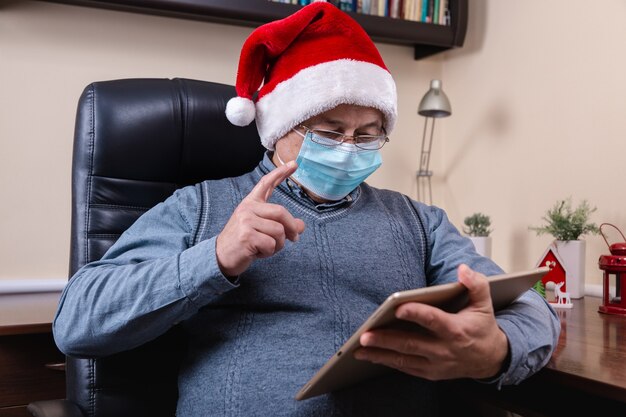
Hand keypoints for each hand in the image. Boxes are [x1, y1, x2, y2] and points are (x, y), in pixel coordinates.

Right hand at [216, 161, 305, 276]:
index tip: (294, 164)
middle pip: (281, 212)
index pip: (266, 184)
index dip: (281, 173)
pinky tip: (258, 253)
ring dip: (278, 245)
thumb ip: (280, 224)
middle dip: (291, 228)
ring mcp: (246, 221)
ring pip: (279, 231)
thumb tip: (301, 226)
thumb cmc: (244, 242)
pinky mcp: (247, 236)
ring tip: (266, 248)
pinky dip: (269, 252)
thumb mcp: (262, 230)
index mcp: (251, 203)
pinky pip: (271, 244)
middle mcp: (247, 209)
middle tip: (295, 238)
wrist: (221, 256)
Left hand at [354, 264, 508, 380]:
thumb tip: (462, 269)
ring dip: (380, 355)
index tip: (398, 308)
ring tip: (358, 349)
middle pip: (411, 344)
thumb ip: (475, 284)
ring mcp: (436, 364)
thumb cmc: (482, 328)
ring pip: (404, 359)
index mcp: (456, 330)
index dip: (417, 314)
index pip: (434, 321)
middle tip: (365, 335)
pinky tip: (370, 356)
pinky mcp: (430, 373)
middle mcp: (445, 350)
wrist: (490, 360)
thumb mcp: (485, 303)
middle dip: (386, 339)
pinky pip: (406, 368)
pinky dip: (387, 362)